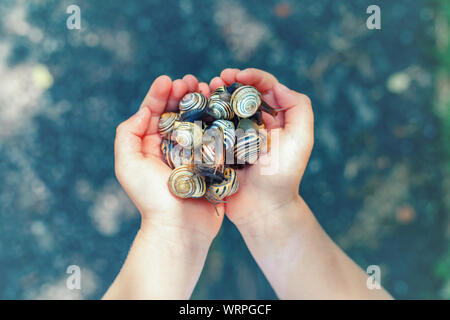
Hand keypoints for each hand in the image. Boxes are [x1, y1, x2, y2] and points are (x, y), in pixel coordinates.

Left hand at [115, 75, 223, 245]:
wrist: (180, 228)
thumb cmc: (151, 198)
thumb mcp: (127, 165)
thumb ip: (127, 134)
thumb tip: (144, 111)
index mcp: (150, 145)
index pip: (153, 113)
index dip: (159, 94)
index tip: (168, 80)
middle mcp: (171, 147)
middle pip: (177, 113)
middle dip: (183, 94)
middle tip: (192, 81)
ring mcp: (194, 153)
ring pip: (198, 121)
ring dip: (202, 102)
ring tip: (208, 88)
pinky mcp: (212, 161)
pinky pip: (216, 136)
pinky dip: (218, 120)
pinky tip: (222, 108)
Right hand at [209, 68, 313, 230]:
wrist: (262, 208)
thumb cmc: (283, 175)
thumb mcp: (301, 139)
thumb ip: (298, 108)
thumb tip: (276, 86)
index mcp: (274, 120)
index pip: (264, 89)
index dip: (252, 77)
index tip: (237, 75)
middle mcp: (254, 125)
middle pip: (240, 95)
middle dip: (229, 82)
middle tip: (218, 79)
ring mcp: (234, 137)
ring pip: (223, 109)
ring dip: (214, 95)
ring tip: (205, 88)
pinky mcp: (219, 150)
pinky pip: (210, 128)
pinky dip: (203, 115)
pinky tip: (196, 108)